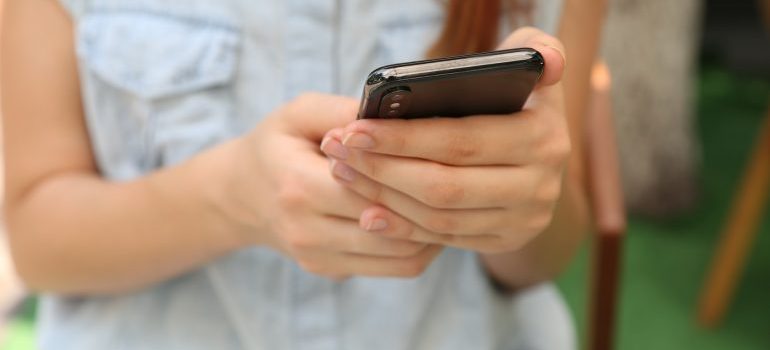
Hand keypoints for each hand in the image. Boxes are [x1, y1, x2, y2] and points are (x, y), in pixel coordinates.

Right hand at [219, 93, 441, 278]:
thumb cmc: (277, 145)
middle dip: (432, 204)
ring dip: (434, 231)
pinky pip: (393, 268)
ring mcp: (319, 258)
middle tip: (463, 180)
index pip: (372, 189)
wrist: (242, 195)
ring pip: (401, 257)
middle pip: (393, 227)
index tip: (444, 154)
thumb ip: (343, 111)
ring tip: (453, 200)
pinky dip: (420, 246)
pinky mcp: (331, 271)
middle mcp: (307, 231)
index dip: (412, 173)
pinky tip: (430, 219)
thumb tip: (396, 115)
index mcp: (298, 186)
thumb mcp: (299, 113)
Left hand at [320, 28, 568, 253]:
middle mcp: (540, 186)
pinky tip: (368, 211)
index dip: (403, 138)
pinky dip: (403, 227)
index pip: (460, 142)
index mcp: (543, 137)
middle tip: (339, 151)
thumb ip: (535, 48)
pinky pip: (444, 239)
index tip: (354, 129)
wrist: (539, 157)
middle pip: (444, 186)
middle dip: (382, 169)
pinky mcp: (506, 241)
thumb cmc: (518, 98)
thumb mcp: (530, 67)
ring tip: (345, 172)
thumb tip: (547, 62)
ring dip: (384, 198)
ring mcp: (524, 220)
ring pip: (439, 217)